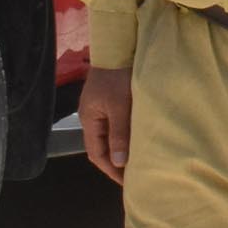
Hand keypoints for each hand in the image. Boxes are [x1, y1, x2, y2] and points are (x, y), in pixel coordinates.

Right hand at [77, 65, 132, 184]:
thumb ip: (119, 134)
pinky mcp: (111, 100)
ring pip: (110, 136)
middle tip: (135, 176)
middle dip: (117, 163)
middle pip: (102, 147)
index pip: (96, 154)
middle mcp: (92, 116)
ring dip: (122, 149)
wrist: (118, 46)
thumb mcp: (120, 107)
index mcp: (89, 119)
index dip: (111, 169)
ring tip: (138, 162)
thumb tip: (119, 163)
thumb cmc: (118, 77)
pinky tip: (138, 140)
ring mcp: (101, 108)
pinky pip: (116, 124)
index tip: (127, 182)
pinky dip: (126, 135)